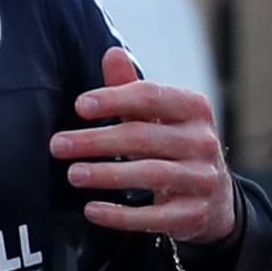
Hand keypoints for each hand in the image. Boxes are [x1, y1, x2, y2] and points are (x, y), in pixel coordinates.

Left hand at [50, 48, 238, 242]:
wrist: (213, 195)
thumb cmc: (172, 144)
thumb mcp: (156, 115)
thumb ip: (131, 88)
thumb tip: (111, 53)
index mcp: (194, 108)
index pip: (151, 97)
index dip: (114, 99)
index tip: (79, 107)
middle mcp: (204, 142)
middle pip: (144, 137)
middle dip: (96, 140)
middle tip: (58, 145)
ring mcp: (202, 180)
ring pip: (151, 175)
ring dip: (107, 175)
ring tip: (73, 174)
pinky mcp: (194, 215)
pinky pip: (154, 217)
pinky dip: (120, 215)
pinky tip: (91, 210)